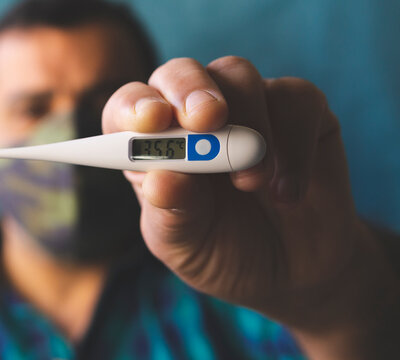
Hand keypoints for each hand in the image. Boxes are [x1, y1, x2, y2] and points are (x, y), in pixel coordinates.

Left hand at [103, 56, 398, 357]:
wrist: (290, 276)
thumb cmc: (222, 253)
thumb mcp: (186, 245)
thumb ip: (172, 213)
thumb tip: (159, 180)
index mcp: (153, 147)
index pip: (128, 107)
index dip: (133, 106)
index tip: (150, 121)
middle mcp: (193, 118)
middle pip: (179, 72)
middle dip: (189, 90)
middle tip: (206, 121)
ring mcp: (247, 107)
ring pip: (238, 74)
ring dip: (247, 124)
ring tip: (251, 184)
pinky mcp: (299, 112)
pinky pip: (297, 97)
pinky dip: (293, 144)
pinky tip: (288, 193)